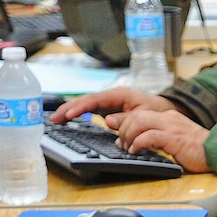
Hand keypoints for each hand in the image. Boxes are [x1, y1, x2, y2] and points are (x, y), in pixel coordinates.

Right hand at [51, 88, 176, 124]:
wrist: (162, 110)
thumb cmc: (154, 111)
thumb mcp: (143, 115)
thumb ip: (126, 118)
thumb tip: (108, 121)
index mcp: (118, 95)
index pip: (95, 100)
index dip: (81, 108)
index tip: (70, 115)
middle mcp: (110, 96)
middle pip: (85, 100)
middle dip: (68, 109)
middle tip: (54, 119)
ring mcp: (107, 102)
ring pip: (84, 104)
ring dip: (69, 110)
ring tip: (55, 119)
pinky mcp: (106, 108)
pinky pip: (88, 109)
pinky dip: (77, 113)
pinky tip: (67, 119)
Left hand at [111, 108, 211, 172]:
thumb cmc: (199, 150)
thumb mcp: (178, 139)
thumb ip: (162, 138)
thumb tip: (144, 144)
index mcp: (170, 118)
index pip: (142, 114)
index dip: (127, 125)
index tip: (122, 138)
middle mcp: (169, 119)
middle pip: (137, 116)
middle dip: (124, 129)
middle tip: (122, 144)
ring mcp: (171, 127)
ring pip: (140, 122)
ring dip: (129, 135)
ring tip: (127, 148)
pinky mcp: (173, 138)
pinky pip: (149, 136)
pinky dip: (138, 143)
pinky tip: (135, 151)